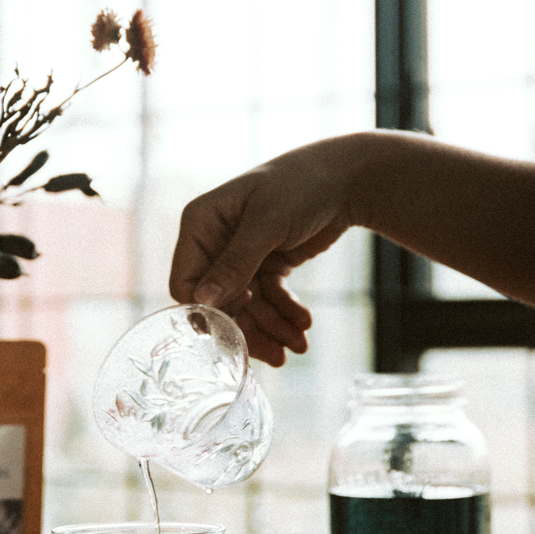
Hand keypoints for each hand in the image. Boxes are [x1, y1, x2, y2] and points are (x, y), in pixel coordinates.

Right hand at [169, 136, 362, 364]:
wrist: (349, 176)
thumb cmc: (302, 185)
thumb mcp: (268, 224)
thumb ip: (235, 263)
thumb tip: (203, 300)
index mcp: (201, 224)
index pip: (186, 281)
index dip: (207, 309)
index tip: (233, 328)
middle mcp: (215, 241)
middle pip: (219, 302)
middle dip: (249, 328)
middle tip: (277, 357)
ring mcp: (241, 255)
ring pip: (247, 307)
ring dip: (272, 328)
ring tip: (299, 346)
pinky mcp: (266, 264)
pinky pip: (269, 300)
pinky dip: (285, 314)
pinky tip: (303, 324)